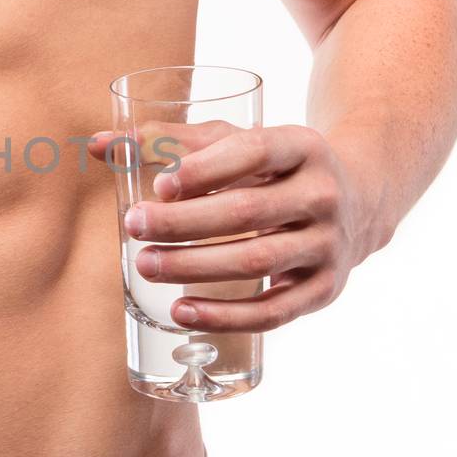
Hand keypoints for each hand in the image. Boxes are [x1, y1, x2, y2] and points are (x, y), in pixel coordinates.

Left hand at [89, 123, 374, 332]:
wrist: (359, 200)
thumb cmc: (272, 167)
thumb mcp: (234, 142)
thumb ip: (168, 140)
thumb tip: (97, 143)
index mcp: (302, 146)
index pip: (253, 153)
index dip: (205, 170)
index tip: (160, 185)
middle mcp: (323, 194)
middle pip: (247, 213)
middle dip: (184, 223)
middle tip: (135, 226)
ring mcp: (328, 245)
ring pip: (256, 262)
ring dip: (195, 268)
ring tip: (145, 265)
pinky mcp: (324, 289)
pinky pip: (273, 312)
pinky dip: (225, 316)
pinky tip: (181, 311)